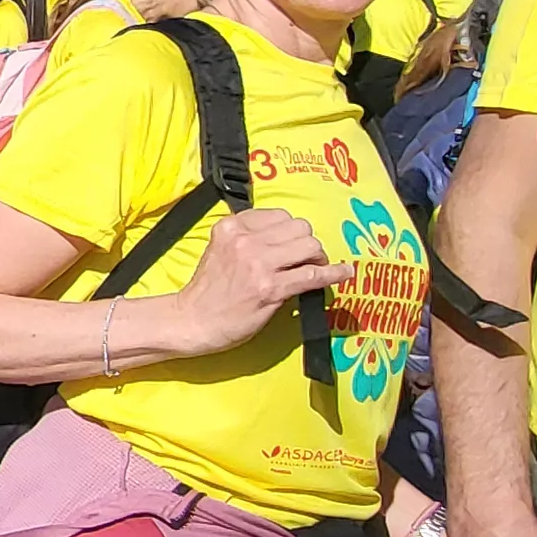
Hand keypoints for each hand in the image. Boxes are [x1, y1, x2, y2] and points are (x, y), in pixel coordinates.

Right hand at [164, 209, 348, 357]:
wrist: (191, 321)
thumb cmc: (207, 291)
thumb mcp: (220, 250)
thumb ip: (248, 239)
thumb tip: (287, 240)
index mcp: (231, 226)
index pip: (279, 215)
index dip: (291, 232)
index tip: (291, 246)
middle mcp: (245, 240)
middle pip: (299, 228)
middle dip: (307, 243)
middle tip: (305, 260)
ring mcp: (258, 264)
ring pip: (310, 246)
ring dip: (318, 258)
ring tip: (314, 269)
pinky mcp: (270, 289)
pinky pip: (313, 275)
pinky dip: (333, 274)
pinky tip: (344, 273)